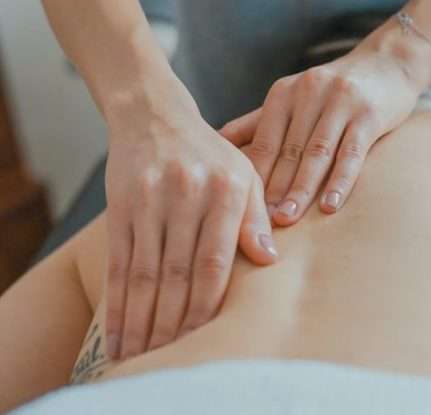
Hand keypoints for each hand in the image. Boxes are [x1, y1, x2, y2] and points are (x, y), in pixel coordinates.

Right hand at [104, 79, 276, 359]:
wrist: (154, 116)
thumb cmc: (209, 153)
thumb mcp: (244, 174)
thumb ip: (256, 218)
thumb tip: (269, 261)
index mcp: (226, 190)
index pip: (215, 262)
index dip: (207, 305)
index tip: (203, 339)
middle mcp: (187, 194)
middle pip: (178, 273)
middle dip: (172, 323)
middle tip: (168, 359)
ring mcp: (150, 199)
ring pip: (145, 273)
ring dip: (142, 320)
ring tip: (139, 355)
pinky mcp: (120, 204)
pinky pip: (119, 261)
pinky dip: (116, 300)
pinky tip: (117, 329)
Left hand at [220, 46, 420, 225]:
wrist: (387, 63)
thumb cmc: (331, 90)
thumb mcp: (291, 97)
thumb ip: (257, 121)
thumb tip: (216, 142)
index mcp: (283, 94)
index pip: (263, 141)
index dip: (253, 176)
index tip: (241, 208)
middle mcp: (308, 93)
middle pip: (288, 150)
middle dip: (273, 189)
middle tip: (260, 223)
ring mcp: (340, 102)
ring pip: (317, 153)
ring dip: (301, 189)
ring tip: (287, 218)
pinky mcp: (369, 114)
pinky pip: (352, 152)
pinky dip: (340, 180)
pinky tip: (330, 206)